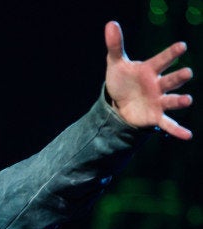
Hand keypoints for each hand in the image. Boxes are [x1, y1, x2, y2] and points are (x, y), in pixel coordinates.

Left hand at [104, 21, 193, 139]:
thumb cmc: (122, 80)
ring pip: (172, 100)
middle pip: (170, 80)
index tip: (182, 46)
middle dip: (178, 77)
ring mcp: (159, 101)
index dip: (171, 53)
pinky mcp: (155, 117)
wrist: (118, 102)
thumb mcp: (115, 63)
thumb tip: (111, 24)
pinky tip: (187, 136)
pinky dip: (177, 130)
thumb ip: (115, 45)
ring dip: (179, 100)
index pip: (162, 60)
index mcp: (149, 70)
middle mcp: (158, 85)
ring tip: (187, 100)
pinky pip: (168, 124)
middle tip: (187, 73)